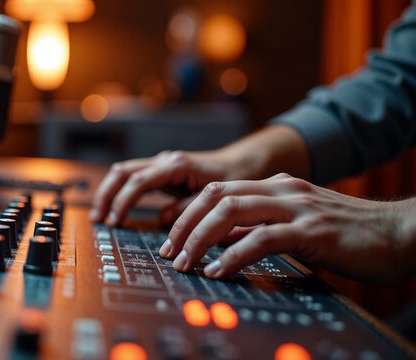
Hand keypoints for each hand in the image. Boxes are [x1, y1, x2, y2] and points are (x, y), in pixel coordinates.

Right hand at [90, 150, 232, 225]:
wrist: (240, 166)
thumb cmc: (230, 180)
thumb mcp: (214, 198)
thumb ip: (188, 209)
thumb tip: (162, 219)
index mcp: (176, 165)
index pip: (139, 180)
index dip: (123, 201)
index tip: (115, 221)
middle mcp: (164, 161)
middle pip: (123, 172)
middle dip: (107, 194)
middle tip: (98, 218)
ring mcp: (160, 165)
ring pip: (124, 173)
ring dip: (109, 192)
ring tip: (100, 215)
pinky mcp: (159, 173)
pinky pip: (132, 179)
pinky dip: (120, 192)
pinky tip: (113, 209)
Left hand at [160, 173, 414, 283]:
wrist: (398, 232)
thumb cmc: (348, 232)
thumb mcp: (296, 221)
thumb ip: (261, 224)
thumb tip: (222, 240)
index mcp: (276, 186)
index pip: (218, 190)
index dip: (188, 213)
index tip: (173, 238)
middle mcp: (281, 190)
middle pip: (216, 196)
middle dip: (185, 223)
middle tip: (170, 251)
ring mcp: (296, 207)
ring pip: (231, 211)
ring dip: (201, 238)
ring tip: (186, 262)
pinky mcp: (311, 229)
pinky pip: (261, 238)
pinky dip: (233, 254)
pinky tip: (218, 270)